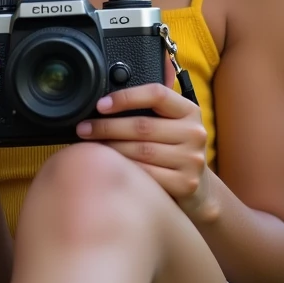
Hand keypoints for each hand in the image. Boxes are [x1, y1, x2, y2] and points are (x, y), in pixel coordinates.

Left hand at [75, 83, 217, 221]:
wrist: (200, 190)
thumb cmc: (175, 150)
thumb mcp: (172, 124)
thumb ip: (150, 108)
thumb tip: (109, 92)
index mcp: (190, 111)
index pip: (157, 94)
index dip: (126, 97)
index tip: (100, 104)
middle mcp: (194, 133)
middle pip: (142, 126)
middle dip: (106, 127)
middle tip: (83, 129)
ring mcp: (191, 159)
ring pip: (140, 151)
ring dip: (110, 149)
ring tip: (90, 147)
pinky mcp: (185, 183)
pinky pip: (145, 174)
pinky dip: (123, 169)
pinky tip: (109, 167)